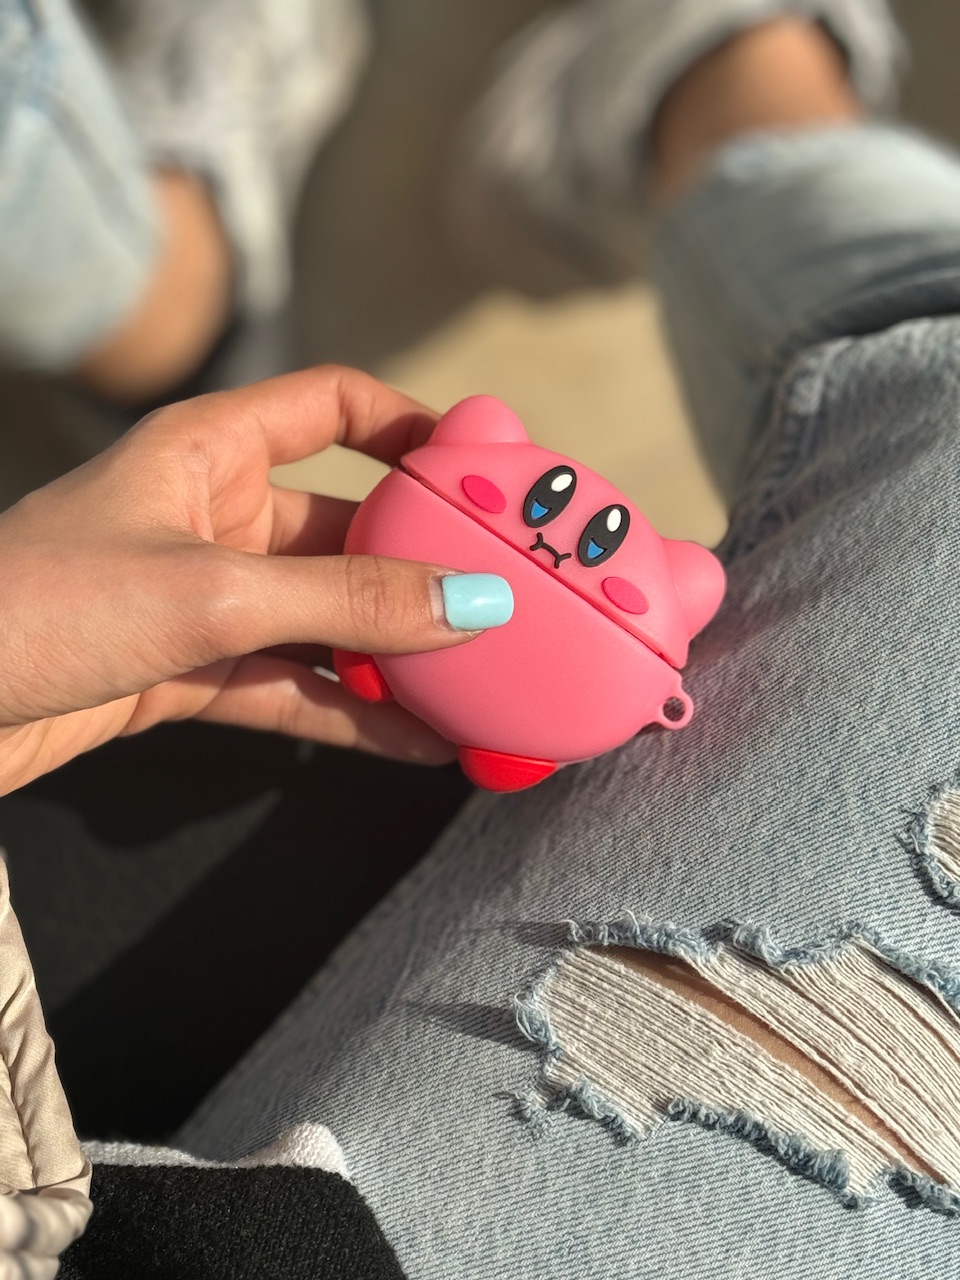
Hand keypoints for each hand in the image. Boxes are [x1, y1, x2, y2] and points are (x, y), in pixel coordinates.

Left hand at [0, 367, 506, 793]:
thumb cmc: (34, 607)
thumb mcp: (210, 594)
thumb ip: (345, 602)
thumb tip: (470, 602)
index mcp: (210, 449)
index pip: (333, 406)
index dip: (411, 427)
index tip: (483, 470)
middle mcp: (215, 516)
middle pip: (347, 527)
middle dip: (423, 567)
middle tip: (505, 600)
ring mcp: (205, 596)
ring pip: (325, 619)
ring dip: (394, 655)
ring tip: (476, 687)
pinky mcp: (189, 670)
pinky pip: (291, 685)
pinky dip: (349, 713)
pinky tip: (414, 742)